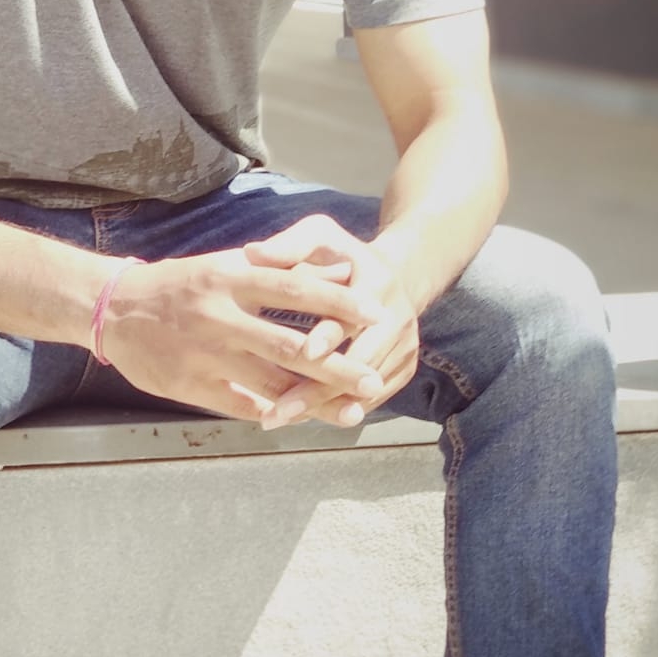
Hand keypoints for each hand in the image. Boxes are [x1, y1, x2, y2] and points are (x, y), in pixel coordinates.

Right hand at [99, 247, 392, 423]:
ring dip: (314, 401)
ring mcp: (205, 354)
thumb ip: (281, 270)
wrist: (114, 308)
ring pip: (269, 383)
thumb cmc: (182, 284)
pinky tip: (301, 421)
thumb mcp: (228, 265)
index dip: (338, 303)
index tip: (377, 312)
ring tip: (351, 411)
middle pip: (289, 345)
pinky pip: (241, 405)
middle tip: (374, 379)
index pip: (294, 289)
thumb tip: (337, 271)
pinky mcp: (190, 385)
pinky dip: (273, 413)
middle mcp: (220, 315)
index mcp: (231, 277)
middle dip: (336, 366)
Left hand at [244, 215, 419, 428]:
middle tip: (276, 412)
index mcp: (376, 285)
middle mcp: (398, 321)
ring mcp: (405, 349)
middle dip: (317, 390)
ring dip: (323, 408)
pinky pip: (371, 399)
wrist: (400, 274)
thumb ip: (289, 245)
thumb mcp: (321, 236)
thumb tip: (252, 253)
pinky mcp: (405, 369)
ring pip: (363, 390)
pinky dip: (337, 409)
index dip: (330, 334)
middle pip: (359, 364)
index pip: (352, 315)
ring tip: (278, 419)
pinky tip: (302, 420)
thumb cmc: (345, 254)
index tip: (305, 352)